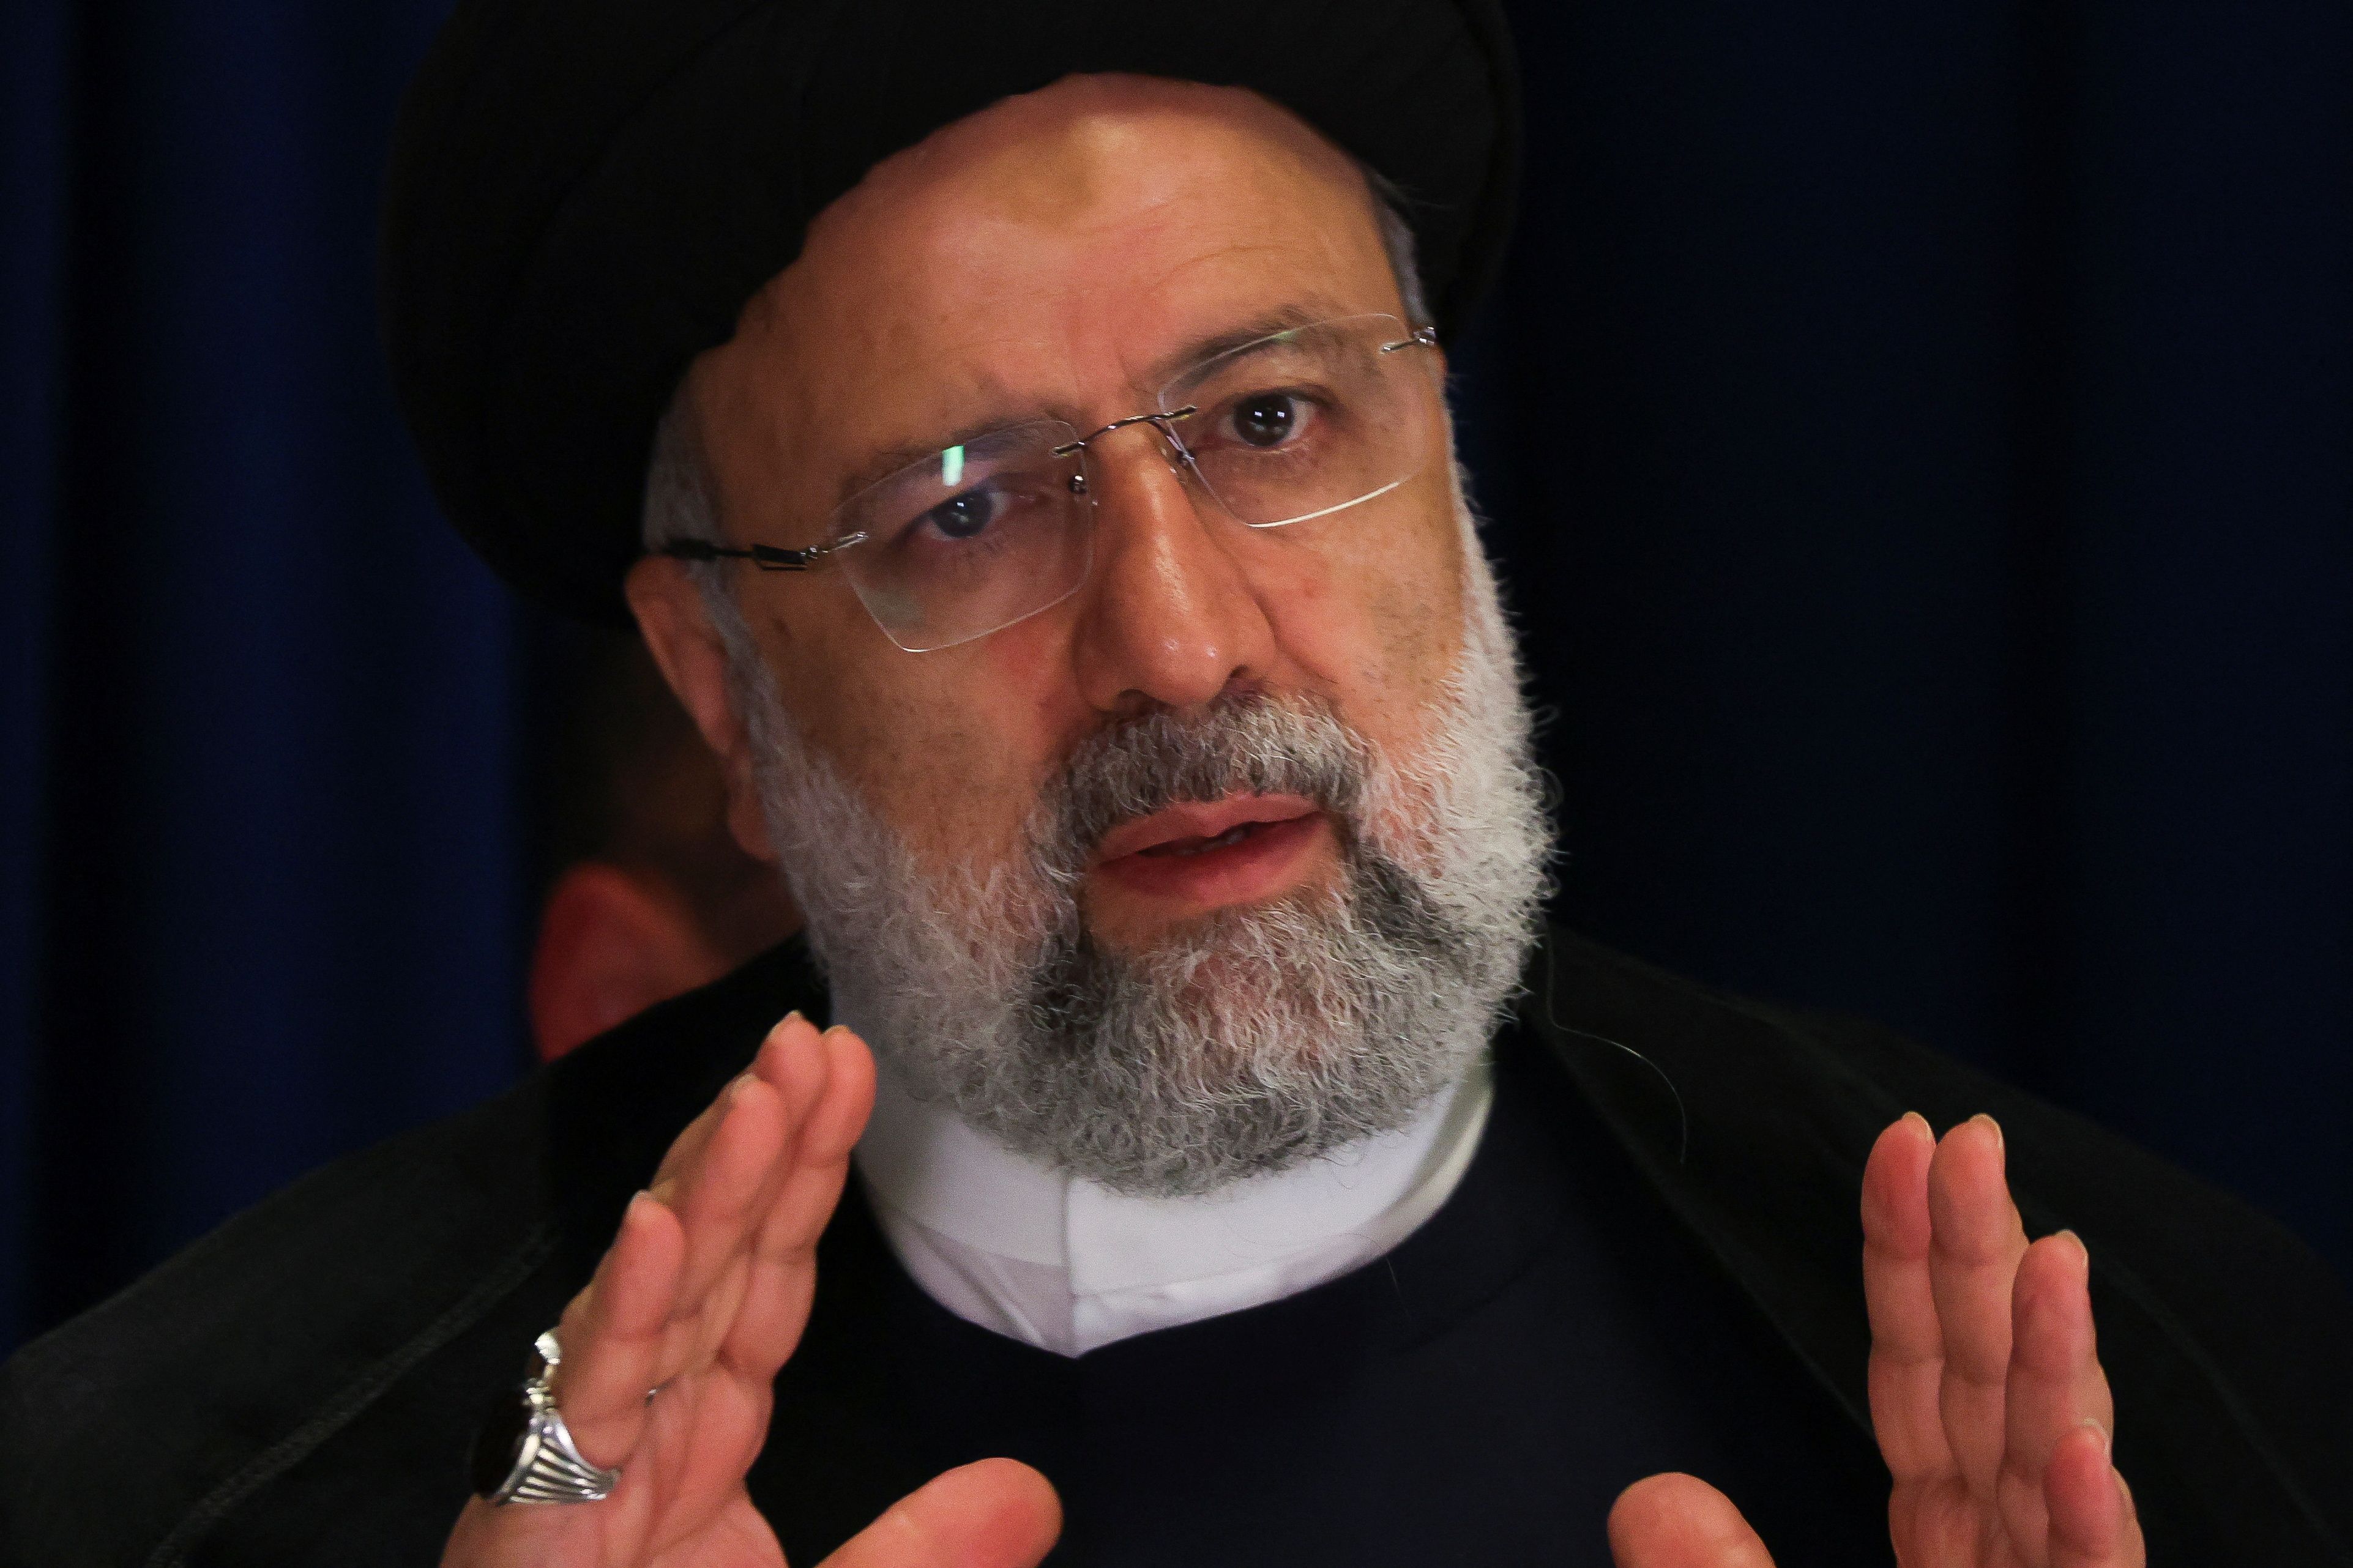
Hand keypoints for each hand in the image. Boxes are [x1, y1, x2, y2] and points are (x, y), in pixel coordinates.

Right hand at [439, 1013, 1061, 1567]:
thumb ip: (920, 1556)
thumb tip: (1037, 1491)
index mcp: (705, 1429)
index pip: (770, 1271)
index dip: (807, 1169)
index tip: (846, 1067)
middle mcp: (645, 1418)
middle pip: (717, 1252)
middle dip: (762, 1138)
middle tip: (814, 1034)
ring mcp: (585, 1454)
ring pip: (656, 1294)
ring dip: (709, 1185)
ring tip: (761, 1093)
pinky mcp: (532, 1506)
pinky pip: (586, 1395)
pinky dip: (623, 1307)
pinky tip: (661, 1225)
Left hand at [1608, 1113, 2143, 1567]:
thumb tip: (1648, 1497)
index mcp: (1940, 1525)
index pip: (1917, 1364)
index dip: (1906, 1253)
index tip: (1901, 1146)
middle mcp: (1999, 1541)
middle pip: (1988, 1378)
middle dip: (1980, 1255)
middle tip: (1971, 1137)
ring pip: (2052, 1465)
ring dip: (2056, 1359)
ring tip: (2052, 1254)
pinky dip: (2089, 1522)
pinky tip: (2082, 1453)